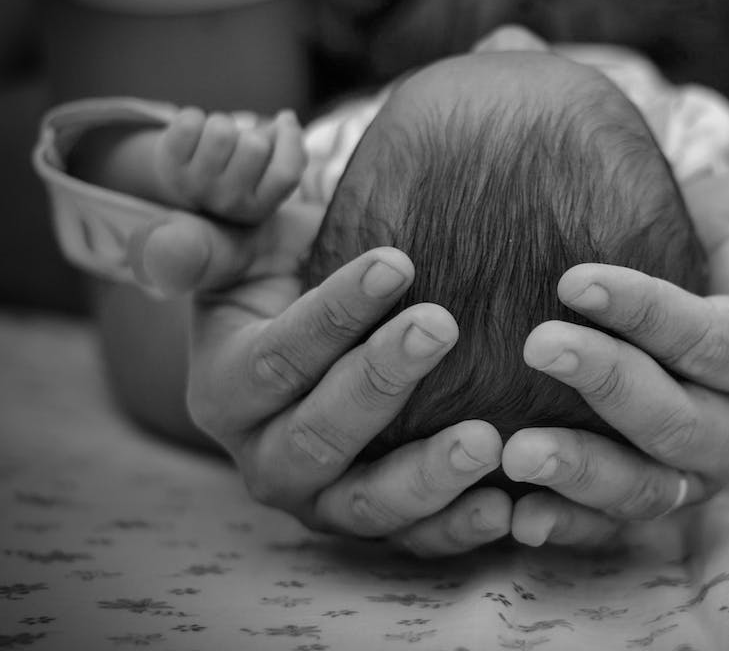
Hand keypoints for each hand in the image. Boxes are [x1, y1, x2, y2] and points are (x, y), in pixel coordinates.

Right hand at [127, 211, 510, 556]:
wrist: (315, 328)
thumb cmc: (287, 273)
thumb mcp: (243, 248)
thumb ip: (207, 243)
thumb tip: (171, 247)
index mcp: (225, 388)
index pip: (276, 358)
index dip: (334, 313)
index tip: (397, 262)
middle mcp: (262, 455)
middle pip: (317, 435)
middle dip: (380, 381)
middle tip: (441, 325)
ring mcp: (317, 498)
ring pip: (362, 502)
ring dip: (425, 475)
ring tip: (485, 439)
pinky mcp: (368, 522)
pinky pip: (408, 540)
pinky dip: (454, 529)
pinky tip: (503, 509)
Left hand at [154, 108, 305, 223]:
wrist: (182, 185)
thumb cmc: (237, 173)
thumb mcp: (268, 175)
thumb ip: (290, 153)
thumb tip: (287, 120)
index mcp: (258, 209)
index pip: (286, 173)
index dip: (290, 140)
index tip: (284, 124)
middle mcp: (227, 203)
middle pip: (255, 145)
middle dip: (252, 132)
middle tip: (240, 144)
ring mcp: (196, 185)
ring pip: (222, 130)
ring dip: (222, 124)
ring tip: (216, 140)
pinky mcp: (169, 163)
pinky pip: (191, 120)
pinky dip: (195, 117)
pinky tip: (194, 136)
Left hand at [501, 167, 728, 546]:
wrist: (704, 281)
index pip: (712, 342)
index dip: (646, 313)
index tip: (572, 279)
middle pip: (679, 423)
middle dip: (607, 386)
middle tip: (538, 346)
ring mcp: (704, 472)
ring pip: (650, 488)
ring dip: (583, 473)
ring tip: (518, 452)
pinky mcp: (661, 494)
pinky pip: (618, 523)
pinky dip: (571, 525)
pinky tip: (519, 516)